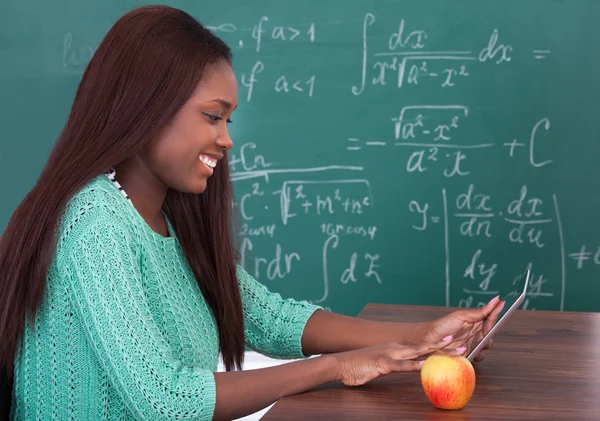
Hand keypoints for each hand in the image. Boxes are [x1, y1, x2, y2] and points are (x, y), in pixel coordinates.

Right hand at [330, 338, 465, 386]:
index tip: (455, 345)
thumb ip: (393, 364)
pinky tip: (424, 366)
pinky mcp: (382, 363)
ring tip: (452, 351)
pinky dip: (413, 365)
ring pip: (417, 353)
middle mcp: (396, 348)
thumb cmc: (358, 366)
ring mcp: (389, 354)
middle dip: (445, 347)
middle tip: (463, 345)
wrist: (339, 364)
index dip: (439, 346)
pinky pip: (400, 365)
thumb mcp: (380, 364)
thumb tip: (406, 366)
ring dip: (436, 352)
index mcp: (396, 348)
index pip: (421, 347)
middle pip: (424, 347)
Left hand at [420, 295, 504, 362]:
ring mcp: (472, 344)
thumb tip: (496, 300)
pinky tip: (473, 352)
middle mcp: (475, 332)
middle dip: (490, 333)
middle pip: (491, 333)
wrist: (428, 340)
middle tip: (485, 331)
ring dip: (485, 344)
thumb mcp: (461, 316)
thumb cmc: (443, 326)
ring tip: (479, 342)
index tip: (502, 308)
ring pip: (486, 346)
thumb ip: (479, 312)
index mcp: (474, 321)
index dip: (496, 314)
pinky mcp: (468, 355)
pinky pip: (479, 357)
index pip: (490, 317)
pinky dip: (478, 355)